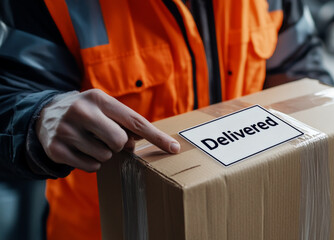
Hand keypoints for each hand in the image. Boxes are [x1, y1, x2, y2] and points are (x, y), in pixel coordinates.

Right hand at [36, 89, 179, 171]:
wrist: (46, 115)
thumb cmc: (88, 113)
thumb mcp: (105, 108)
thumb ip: (126, 123)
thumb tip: (144, 143)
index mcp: (98, 98)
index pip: (135, 121)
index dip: (156, 137)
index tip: (174, 148)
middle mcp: (81, 111)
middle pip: (119, 142)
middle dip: (118, 145)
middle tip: (107, 138)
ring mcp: (66, 130)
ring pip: (105, 157)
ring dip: (104, 153)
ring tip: (91, 141)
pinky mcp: (56, 149)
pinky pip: (91, 167)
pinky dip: (92, 162)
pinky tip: (81, 149)